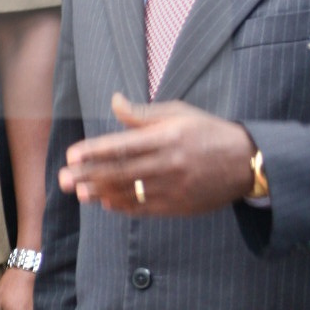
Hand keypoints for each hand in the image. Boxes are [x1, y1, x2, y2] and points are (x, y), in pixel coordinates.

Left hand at [60, 97, 257, 215]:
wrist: (246, 163)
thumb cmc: (209, 132)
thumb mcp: (180, 113)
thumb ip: (143, 114)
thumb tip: (114, 101)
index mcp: (168, 137)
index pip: (123, 145)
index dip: (95, 151)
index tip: (72, 155)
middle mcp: (168, 164)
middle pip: (120, 172)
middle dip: (88, 176)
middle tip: (63, 179)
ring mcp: (172, 188)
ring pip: (128, 192)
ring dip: (100, 193)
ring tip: (79, 193)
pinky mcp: (177, 206)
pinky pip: (143, 208)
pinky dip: (122, 205)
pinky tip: (104, 202)